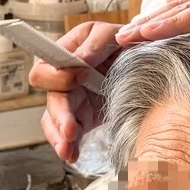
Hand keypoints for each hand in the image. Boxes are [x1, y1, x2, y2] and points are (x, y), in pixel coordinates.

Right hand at [32, 21, 120, 162]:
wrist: (146, 62)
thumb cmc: (124, 42)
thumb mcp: (112, 34)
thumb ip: (97, 42)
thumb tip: (80, 60)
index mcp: (65, 56)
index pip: (44, 68)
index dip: (56, 75)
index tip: (81, 75)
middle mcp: (64, 80)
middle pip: (51, 99)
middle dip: (59, 115)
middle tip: (71, 128)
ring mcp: (73, 101)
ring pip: (55, 121)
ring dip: (60, 135)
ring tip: (67, 149)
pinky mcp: (83, 118)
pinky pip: (69, 135)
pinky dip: (69, 147)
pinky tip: (72, 155)